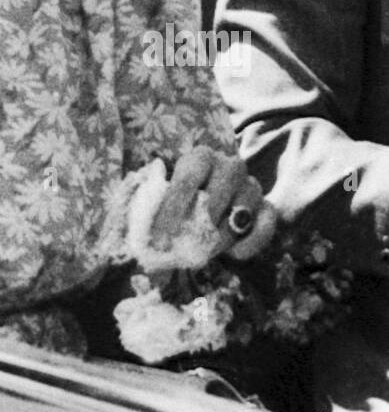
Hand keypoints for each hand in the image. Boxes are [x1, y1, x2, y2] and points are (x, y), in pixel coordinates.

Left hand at [148, 147, 275, 263]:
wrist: (207, 209)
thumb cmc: (178, 203)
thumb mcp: (160, 196)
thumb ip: (151, 198)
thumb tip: (144, 207)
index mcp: (200, 156)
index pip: (188, 177)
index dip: (173, 206)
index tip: (160, 234)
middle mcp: (229, 165)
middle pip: (220, 188)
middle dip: (201, 219)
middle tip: (185, 244)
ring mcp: (251, 185)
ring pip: (244, 206)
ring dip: (223, 233)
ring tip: (205, 252)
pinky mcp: (267, 208)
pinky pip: (267, 224)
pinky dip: (252, 241)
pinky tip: (234, 254)